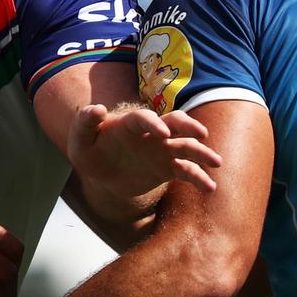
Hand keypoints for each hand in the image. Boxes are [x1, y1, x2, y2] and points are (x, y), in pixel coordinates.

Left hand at [68, 105, 220, 195]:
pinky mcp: (167, 168)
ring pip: (186, 147)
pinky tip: (210, 188)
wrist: (102, 171)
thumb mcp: (80, 140)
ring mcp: (162, 150)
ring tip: (216, 162)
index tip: (163, 133)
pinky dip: (199, 178)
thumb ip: (84, 122)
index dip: (153, 123)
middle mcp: (151, 134)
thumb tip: (97, 108)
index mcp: (130, 124)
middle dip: (188, 126)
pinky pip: (187, 171)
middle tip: (201, 134)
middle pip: (175, 123)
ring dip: (201, 153)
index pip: (144, 119)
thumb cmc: (91, 151)